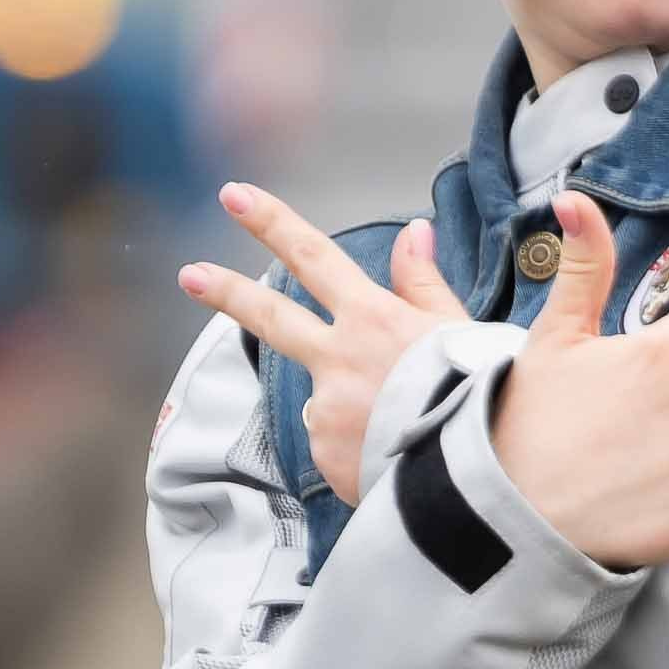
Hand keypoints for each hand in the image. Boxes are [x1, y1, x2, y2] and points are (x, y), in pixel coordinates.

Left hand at [176, 183, 470, 507]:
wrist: (476, 472)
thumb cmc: (479, 394)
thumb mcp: (457, 328)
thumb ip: (424, 283)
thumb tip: (413, 230)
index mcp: (373, 318)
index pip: (313, 257)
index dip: (271, 222)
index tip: (233, 195)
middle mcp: (338, 359)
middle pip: (271, 317)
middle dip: (225, 291)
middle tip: (189, 273)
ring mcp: (325, 408)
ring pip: (323, 393)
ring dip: (353, 404)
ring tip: (407, 426)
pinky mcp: (326, 453)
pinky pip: (336, 441)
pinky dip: (359, 444)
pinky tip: (395, 453)